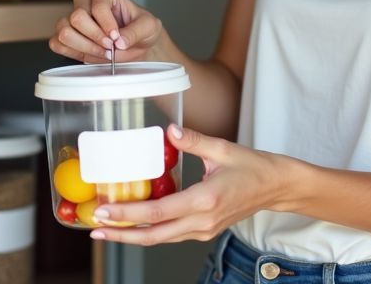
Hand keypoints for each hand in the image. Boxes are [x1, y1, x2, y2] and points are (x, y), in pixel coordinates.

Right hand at [48, 0, 167, 63]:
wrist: (136, 44)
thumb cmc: (141, 29)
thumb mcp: (149, 27)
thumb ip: (135, 32)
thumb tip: (119, 42)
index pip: (98, 6)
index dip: (107, 25)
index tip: (116, 38)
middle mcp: (85, 1)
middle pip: (77, 18)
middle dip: (95, 38)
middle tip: (111, 48)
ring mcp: (72, 18)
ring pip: (64, 31)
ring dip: (84, 47)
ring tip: (103, 53)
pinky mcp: (66, 36)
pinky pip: (56, 43)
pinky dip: (71, 52)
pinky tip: (89, 55)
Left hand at [85, 124, 289, 244]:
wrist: (276, 188)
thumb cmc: (253, 167)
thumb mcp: (223, 148)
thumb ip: (193, 141)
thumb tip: (169, 131)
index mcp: (205, 200)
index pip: (158, 212)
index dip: (128, 214)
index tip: (105, 211)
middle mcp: (202, 221)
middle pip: (153, 235)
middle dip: (121, 234)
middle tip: (94, 227)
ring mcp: (203, 230)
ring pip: (161, 239)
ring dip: (133, 236)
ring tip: (107, 228)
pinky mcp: (204, 231)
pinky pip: (171, 235)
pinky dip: (150, 232)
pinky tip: (134, 224)